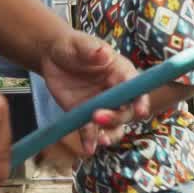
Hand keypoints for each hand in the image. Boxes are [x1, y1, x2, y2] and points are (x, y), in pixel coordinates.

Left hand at [39, 30, 150, 155]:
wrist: (52, 57)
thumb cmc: (72, 46)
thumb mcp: (79, 44)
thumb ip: (91, 49)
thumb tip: (103, 53)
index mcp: (121, 73)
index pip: (137, 88)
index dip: (141, 100)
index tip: (140, 110)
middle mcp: (116, 92)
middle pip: (125, 111)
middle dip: (115, 117)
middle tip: (96, 116)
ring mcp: (102, 107)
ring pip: (114, 126)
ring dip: (110, 135)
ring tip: (101, 141)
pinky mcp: (86, 117)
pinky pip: (92, 132)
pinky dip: (91, 140)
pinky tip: (88, 148)